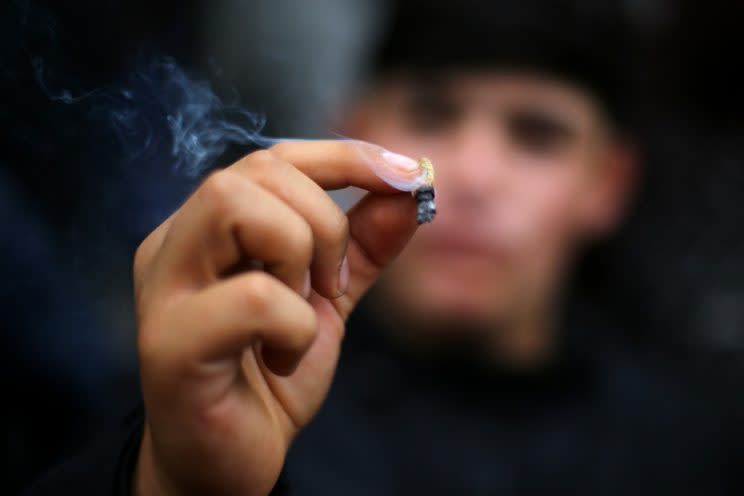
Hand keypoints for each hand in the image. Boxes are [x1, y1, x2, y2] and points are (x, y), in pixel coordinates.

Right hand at [132, 141, 419, 494]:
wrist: (231, 460)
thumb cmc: (270, 374)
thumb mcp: (328, 299)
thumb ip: (364, 245)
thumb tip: (410, 190)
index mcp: (208, 228)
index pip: (273, 158)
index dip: (345, 156)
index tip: (408, 176)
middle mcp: (174, 244)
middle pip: (254, 171)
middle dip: (323, 221)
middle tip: (331, 286)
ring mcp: (164, 290)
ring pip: (236, 206)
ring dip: (300, 258)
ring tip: (303, 312)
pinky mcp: (170, 344)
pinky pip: (255, 297)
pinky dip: (295, 326)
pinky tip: (282, 359)